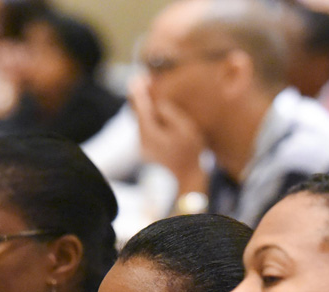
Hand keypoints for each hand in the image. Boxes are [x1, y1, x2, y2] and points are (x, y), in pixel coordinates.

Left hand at [129, 76, 207, 193]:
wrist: (188, 175)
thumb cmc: (191, 150)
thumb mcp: (185, 128)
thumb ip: (170, 113)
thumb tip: (159, 103)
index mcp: (149, 134)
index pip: (141, 108)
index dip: (140, 92)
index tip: (139, 78)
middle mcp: (142, 141)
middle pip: (137, 114)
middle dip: (139, 97)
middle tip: (140, 79)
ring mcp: (143, 146)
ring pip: (140, 121)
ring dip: (143, 106)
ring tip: (145, 88)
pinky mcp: (146, 149)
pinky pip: (144, 128)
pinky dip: (146, 116)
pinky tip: (152, 107)